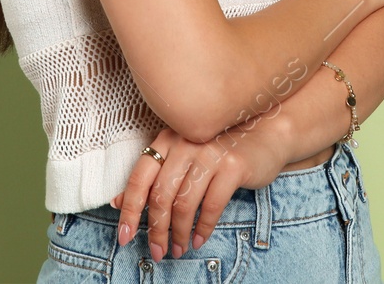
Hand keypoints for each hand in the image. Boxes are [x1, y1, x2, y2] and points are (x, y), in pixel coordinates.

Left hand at [109, 116, 295, 261]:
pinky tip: (199, 240)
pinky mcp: (233, 166)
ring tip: (179, 249)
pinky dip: (203, 229)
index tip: (124, 236)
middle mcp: (186, 142)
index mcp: (167, 139)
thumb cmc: (219, 148)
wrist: (266, 132)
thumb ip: (152, 176)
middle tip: (157, 251)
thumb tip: (116, 202)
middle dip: (156, 230)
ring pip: (185, 204)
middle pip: (161, 195)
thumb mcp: (182, 156)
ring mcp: (210, 153)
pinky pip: (211, 206)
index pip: (140, 177)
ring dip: (179, 234)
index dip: (129, 209)